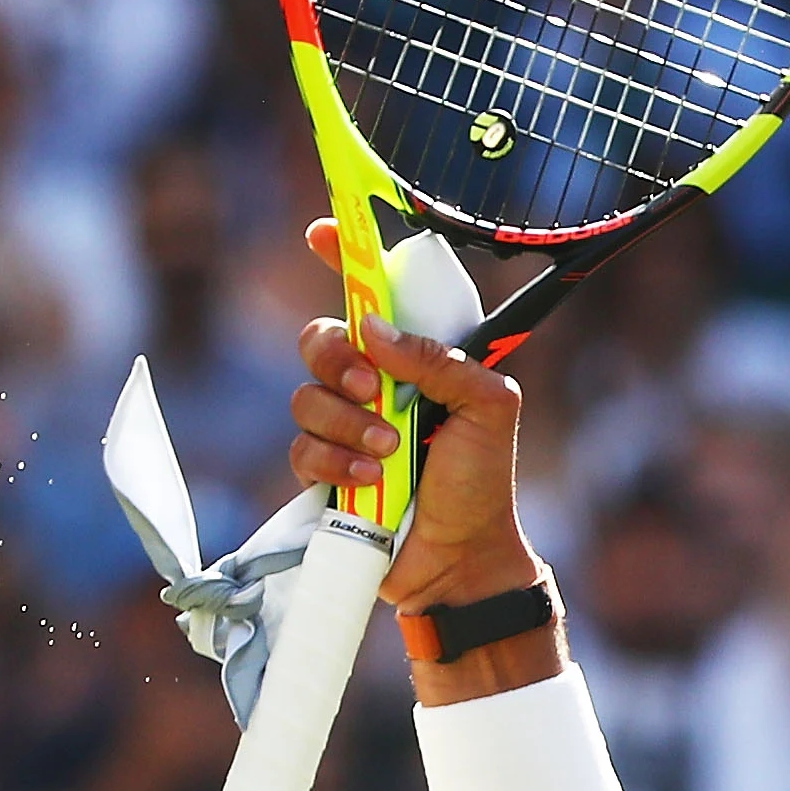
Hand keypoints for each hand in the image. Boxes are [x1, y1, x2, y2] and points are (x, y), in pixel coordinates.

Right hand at [286, 219, 539, 611]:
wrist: (461, 556)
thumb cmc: (482, 479)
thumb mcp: (487, 407)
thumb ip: (438, 359)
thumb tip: (372, 327)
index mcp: (415, 359)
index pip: (374, 297)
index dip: (345, 259)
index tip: (320, 234)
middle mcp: (374, 384)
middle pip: (320, 339)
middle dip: (337, 359)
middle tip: (373, 389)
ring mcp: (344, 426)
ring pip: (306, 397)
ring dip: (349, 424)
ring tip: (390, 452)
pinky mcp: (321, 469)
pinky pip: (301, 447)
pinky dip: (335, 461)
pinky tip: (369, 481)